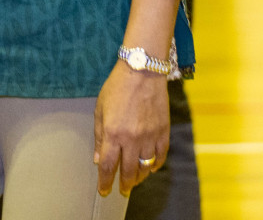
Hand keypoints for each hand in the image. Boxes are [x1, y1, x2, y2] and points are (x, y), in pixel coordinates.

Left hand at [93, 62, 170, 196]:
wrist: (142, 72)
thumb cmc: (117, 87)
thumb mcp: (100, 109)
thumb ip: (99, 136)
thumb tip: (99, 159)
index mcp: (113, 134)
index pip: (109, 166)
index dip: (106, 181)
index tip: (104, 190)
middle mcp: (132, 139)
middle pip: (128, 171)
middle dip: (124, 184)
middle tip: (122, 189)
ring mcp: (150, 137)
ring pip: (145, 167)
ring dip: (140, 177)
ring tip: (135, 180)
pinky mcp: (163, 132)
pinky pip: (160, 156)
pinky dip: (156, 165)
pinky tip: (151, 168)